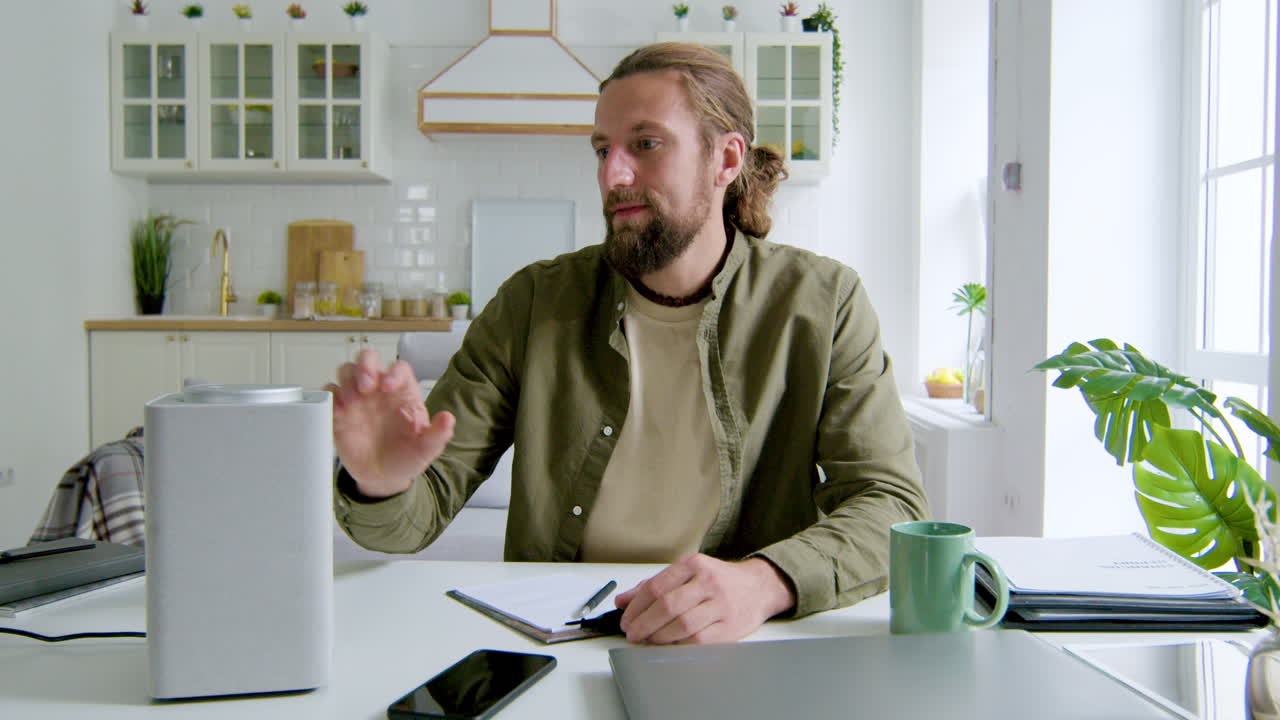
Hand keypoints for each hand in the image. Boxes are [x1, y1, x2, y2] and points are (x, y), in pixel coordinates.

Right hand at [325, 348, 454, 498]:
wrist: (383, 478)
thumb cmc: (406, 458)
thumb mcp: (426, 449)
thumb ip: (438, 434)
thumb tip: (448, 419)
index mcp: (402, 393)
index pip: (399, 368)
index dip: (393, 372)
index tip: (388, 387)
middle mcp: (378, 391)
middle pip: (368, 359)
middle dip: (364, 366)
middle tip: (365, 386)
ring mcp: (357, 399)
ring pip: (346, 371)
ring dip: (347, 381)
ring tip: (352, 403)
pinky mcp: (339, 412)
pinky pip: (329, 393)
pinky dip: (330, 397)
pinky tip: (338, 412)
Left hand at [614, 554, 795, 644]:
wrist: (759, 587)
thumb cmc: (718, 581)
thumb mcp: (687, 573)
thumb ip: (654, 586)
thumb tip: (622, 601)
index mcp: (693, 565)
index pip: (656, 586)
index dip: (636, 607)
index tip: (625, 620)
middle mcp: (708, 581)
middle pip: (667, 606)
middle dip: (644, 624)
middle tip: (632, 634)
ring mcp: (721, 604)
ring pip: (682, 625)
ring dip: (659, 637)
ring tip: (648, 640)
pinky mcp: (730, 626)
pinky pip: (699, 640)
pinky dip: (680, 645)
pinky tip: (670, 644)